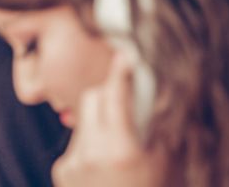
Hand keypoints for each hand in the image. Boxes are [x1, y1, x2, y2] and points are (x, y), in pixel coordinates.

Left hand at [51, 52, 165, 186]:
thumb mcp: (165, 162)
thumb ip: (157, 127)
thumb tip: (156, 91)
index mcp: (122, 150)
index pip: (116, 94)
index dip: (121, 71)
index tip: (125, 56)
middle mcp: (92, 153)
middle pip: (93, 97)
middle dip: (108, 92)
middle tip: (124, 98)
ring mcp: (73, 163)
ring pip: (84, 118)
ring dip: (100, 118)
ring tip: (118, 141)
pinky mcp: (63, 172)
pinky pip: (77, 140)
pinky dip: (90, 140)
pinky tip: (105, 161)